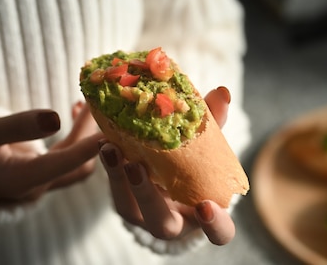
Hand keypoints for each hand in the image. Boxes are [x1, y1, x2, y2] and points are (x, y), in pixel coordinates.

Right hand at [0, 102, 103, 204]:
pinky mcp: (41, 171)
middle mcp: (35, 185)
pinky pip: (68, 156)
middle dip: (93, 135)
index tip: (109, 132)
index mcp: (19, 180)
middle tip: (104, 103)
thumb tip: (55, 117)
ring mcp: (40, 181)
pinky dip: (77, 135)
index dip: (87, 148)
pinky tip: (75, 109)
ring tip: (89, 100)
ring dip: (86, 133)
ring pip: (76, 160)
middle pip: (78, 164)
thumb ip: (17, 126)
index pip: (62, 165)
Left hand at [99, 87, 235, 244]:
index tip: (206, 207)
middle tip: (136, 167)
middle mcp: (174, 223)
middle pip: (162, 224)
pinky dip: (109, 167)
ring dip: (118, 178)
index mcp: (204, 217)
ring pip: (129, 207)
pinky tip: (104, 141)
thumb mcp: (207, 147)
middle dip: (148, 195)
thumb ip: (214, 126)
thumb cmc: (195, 166)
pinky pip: (114, 191)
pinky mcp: (125, 205)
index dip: (215, 225)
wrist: (167, 177)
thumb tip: (222, 92)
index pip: (220, 233)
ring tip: (110, 148)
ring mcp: (145, 217)